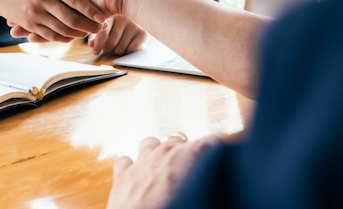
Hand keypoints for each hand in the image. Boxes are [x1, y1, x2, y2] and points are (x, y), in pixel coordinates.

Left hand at [88, 15, 146, 55]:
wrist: (135, 25)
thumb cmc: (114, 29)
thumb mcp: (103, 31)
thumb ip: (95, 37)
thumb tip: (91, 44)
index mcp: (111, 16)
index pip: (103, 32)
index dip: (98, 45)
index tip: (95, 52)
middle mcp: (123, 18)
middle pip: (111, 44)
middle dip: (107, 51)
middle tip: (107, 51)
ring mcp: (134, 25)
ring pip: (120, 49)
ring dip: (117, 53)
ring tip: (117, 49)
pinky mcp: (143, 33)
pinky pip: (132, 49)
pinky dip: (128, 52)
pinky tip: (127, 47)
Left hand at [106, 134, 220, 208]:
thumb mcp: (205, 201)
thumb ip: (214, 190)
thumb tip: (219, 196)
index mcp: (191, 155)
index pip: (211, 142)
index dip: (216, 153)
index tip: (218, 163)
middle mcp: (165, 152)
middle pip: (179, 141)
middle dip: (185, 153)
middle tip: (191, 173)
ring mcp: (142, 161)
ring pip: (150, 143)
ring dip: (157, 153)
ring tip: (163, 171)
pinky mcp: (122, 174)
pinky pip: (126, 160)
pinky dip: (132, 167)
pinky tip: (137, 179)